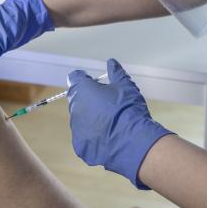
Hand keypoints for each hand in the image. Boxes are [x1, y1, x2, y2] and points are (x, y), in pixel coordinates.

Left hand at [67, 58, 172, 188]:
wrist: (131, 141)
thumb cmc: (128, 108)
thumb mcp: (126, 86)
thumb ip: (116, 73)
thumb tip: (111, 62)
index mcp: (83, 89)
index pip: (75, 77)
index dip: (85, 79)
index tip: (95, 83)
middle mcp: (75, 107)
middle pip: (77, 98)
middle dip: (88, 98)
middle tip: (107, 103)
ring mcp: (76, 128)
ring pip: (80, 118)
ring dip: (90, 117)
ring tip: (110, 122)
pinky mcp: (80, 145)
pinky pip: (84, 137)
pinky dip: (93, 135)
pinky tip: (108, 136)